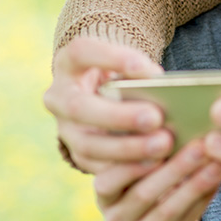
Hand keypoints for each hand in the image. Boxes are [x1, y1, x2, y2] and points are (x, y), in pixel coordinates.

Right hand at [43, 37, 172, 172]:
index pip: (82, 52)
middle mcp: (59, 96)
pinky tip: (154, 164)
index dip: (113, 58)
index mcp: (69, 63)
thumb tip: (162, 87)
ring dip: (126, 148)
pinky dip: (127, 168)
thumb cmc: (121, 74)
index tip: (150, 69)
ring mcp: (64, 128)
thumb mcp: (126, 65)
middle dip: (119, 116)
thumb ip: (140, 73)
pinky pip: (97, 167)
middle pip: (79, 107)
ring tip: (161, 145)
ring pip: (86, 144)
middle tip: (155, 118)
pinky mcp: (77, 154)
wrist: (101, 94)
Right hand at [95, 140, 220, 220]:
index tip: (161, 136)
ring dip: (195, 183)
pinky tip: (219, 179)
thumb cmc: (163, 190)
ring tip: (217, 161)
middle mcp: (114, 219)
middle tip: (200, 144)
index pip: (108, 178)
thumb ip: (152, 150)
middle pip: (144, 193)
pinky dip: (204, 198)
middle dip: (175, 166)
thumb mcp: (150, 171)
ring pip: (167, 209)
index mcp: (105, 193)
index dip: (133, 159)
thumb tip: (178, 115)